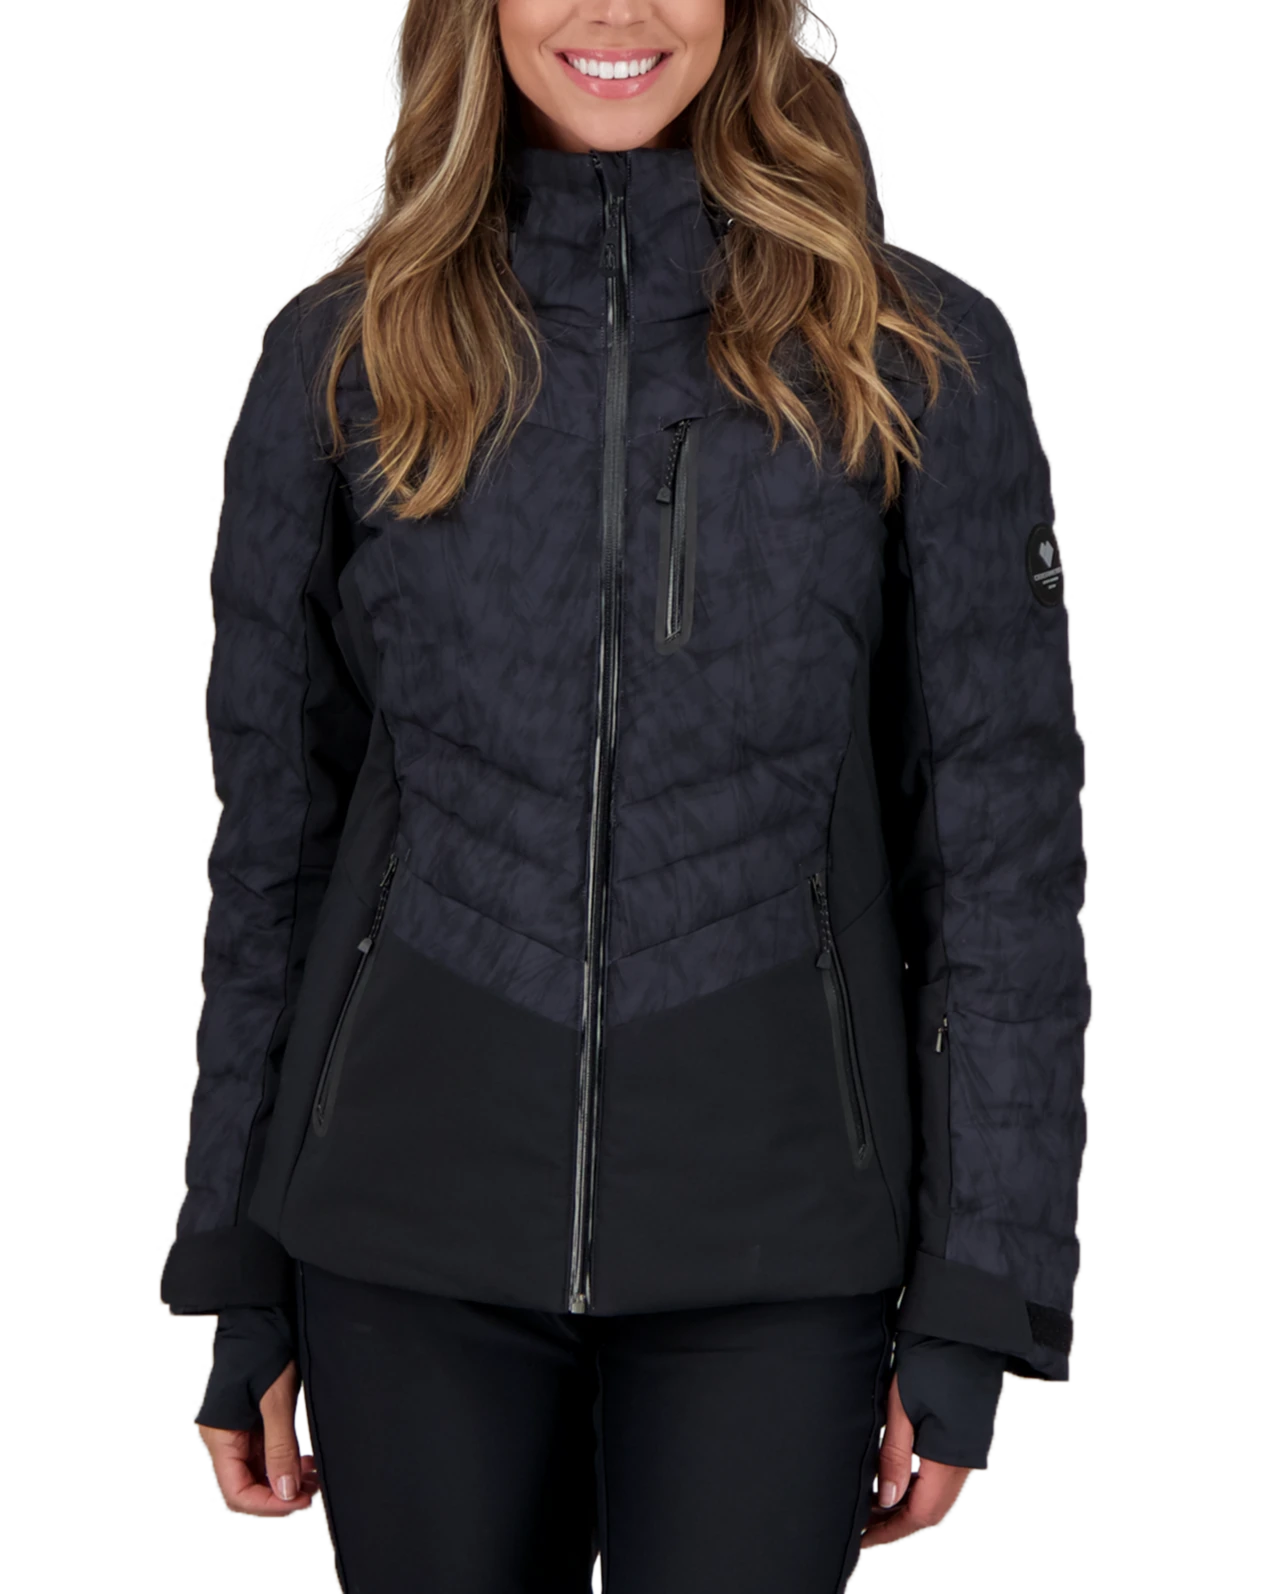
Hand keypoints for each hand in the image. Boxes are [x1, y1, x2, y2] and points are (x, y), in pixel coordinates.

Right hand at [197, 1359, 319, 1516]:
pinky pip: (265, 1454)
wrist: (261, 1313)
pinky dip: (285, 1461)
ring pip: (258, 1472)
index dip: (268, 1504)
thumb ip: (280, 1448)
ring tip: (314, 1478)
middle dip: (279, 1494)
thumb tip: (287, 1493)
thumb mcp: (276, 1400)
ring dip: (285, 1479)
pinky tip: (305, 1462)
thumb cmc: (263, 1347)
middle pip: (247, 1486)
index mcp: (220, 1435)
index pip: (237, 1491)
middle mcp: (225, 1437)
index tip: (299, 1501)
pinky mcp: (252, 1422)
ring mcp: (238, 1431)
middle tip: (312, 1490)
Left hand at [860, 1371, 971, 1549]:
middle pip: (928, 1509)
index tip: (862, 1539)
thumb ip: (894, 1456)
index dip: (889, 1529)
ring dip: (905, 1504)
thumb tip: (885, 1500)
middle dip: (895, 1522)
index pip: (919, 1513)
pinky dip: (917, 1486)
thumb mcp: (901, 1407)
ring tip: (871, 1505)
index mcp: (949, 1459)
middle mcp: (963, 1463)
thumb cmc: (929, 1361)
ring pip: (935, 1495)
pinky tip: (895, 1480)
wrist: (962, 1331)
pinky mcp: (963, 1440)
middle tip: (861, 1527)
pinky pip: (940, 1477)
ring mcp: (965, 1452)